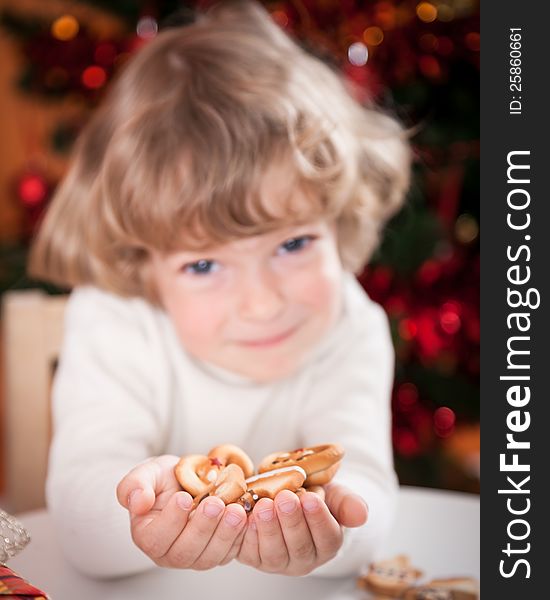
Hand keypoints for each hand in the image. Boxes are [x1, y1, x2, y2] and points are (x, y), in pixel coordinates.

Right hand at [116, 455, 246, 568]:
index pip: (156, 539)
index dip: (171, 521)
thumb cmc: (164, 479)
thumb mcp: (146, 473)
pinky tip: (248, 517)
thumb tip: (138, 502)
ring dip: (225, 534)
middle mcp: (170, 552)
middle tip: (216, 503)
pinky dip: (240, 536)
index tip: (183, 498)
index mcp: (148, 535)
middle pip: (185, 551)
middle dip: (203, 527)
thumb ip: (134, 485)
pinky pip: (230, 551)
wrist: (186, 481)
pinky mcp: (217, 551)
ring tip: (236, 511)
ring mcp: (196, 554)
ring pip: (209, 556)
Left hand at [237, 483, 367, 575]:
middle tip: (285, 497)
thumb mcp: (333, 493)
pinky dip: (242, 532)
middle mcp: (302, 559)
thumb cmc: (312, 495)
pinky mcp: (251, 555)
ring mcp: (275, 560)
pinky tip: (241, 513)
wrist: (284, 494)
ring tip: (264, 505)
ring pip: (272, 553)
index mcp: (326, 544)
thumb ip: (347, 503)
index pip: (327, 538)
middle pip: (298, 547)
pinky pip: (246, 550)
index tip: (310, 498)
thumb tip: (361, 514)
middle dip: (291, 521)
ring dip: (268, 528)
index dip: (318, 519)